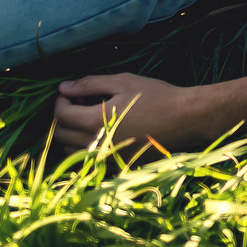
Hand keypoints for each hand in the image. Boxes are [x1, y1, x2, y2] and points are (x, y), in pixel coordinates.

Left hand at [50, 74, 228, 157]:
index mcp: (94, 121)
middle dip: (63, 117)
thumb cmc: (156, 96)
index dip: (61, 99)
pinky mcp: (117, 165)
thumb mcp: (122, 82)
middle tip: (79, 103)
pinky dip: (86, 146)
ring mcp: (106, 158)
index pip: (60, 114)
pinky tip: (102, 131)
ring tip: (88, 117)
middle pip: (61, 134)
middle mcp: (96, 144)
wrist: (186, 119)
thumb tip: (63, 87)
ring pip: (71, 150)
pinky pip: (89, 160)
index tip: (71, 91)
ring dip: (72, 134)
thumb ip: (89, 84)